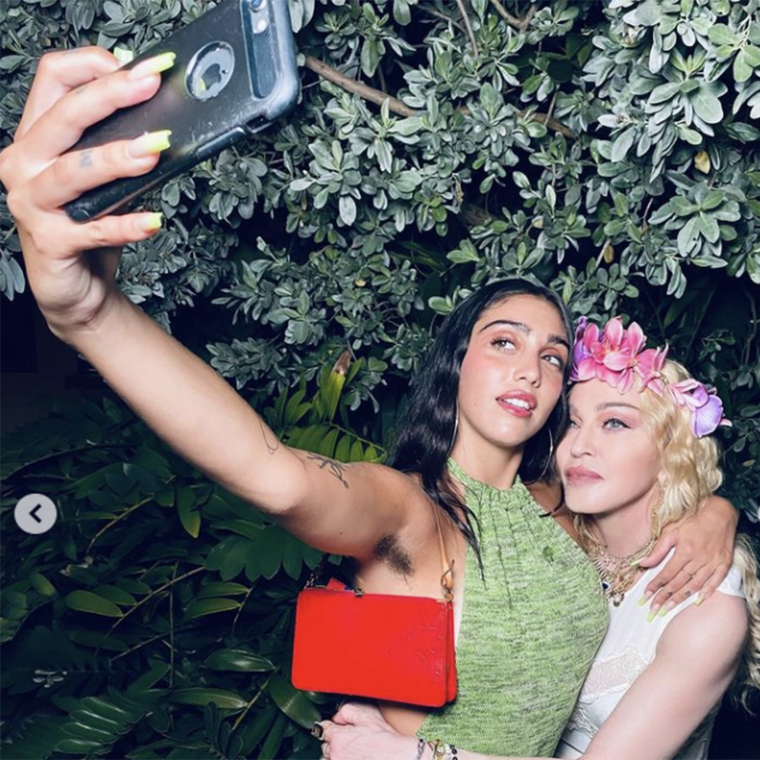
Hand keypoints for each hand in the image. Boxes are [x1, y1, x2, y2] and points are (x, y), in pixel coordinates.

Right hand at [0, 47, 167, 338]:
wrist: (76, 286)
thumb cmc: (89, 224)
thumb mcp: (102, 178)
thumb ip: (117, 145)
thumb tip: (162, 118)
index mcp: (36, 137)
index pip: (54, 79)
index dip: (94, 65)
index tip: (140, 67)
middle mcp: (24, 164)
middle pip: (64, 117)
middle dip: (110, 95)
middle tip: (151, 85)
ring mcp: (32, 203)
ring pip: (72, 172)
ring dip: (115, 158)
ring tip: (153, 151)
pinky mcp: (51, 242)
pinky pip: (92, 230)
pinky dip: (125, 226)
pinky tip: (153, 221)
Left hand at [317, 702, 416, 759]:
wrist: (395, 757)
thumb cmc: (384, 740)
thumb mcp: (366, 716)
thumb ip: (347, 711)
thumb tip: (337, 716)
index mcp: (338, 737)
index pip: (324, 728)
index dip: (331, 725)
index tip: (334, 726)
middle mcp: (336, 754)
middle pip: (326, 746)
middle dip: (333, 741)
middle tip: (346, 739)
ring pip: (329, 759)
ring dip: (335, 755)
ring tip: (348, 751)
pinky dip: (340, 759)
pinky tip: (351, 756)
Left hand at [637, 495, 737, 615]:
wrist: (721, 513)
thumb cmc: (693, 520)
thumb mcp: (672, 531)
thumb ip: (658, 549)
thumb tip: (642, 562)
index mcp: (684, 550)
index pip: (666, 573)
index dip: (655, 586)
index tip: (645, 597)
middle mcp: (698, 559)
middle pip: (678, 583)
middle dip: (664, 597)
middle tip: (653, 610)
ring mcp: (712, 563)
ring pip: (694, 585)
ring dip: (680, 598)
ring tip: (668, 609)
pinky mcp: (724, 564)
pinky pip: (716, 582)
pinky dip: (707, 592)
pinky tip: (697, 602)